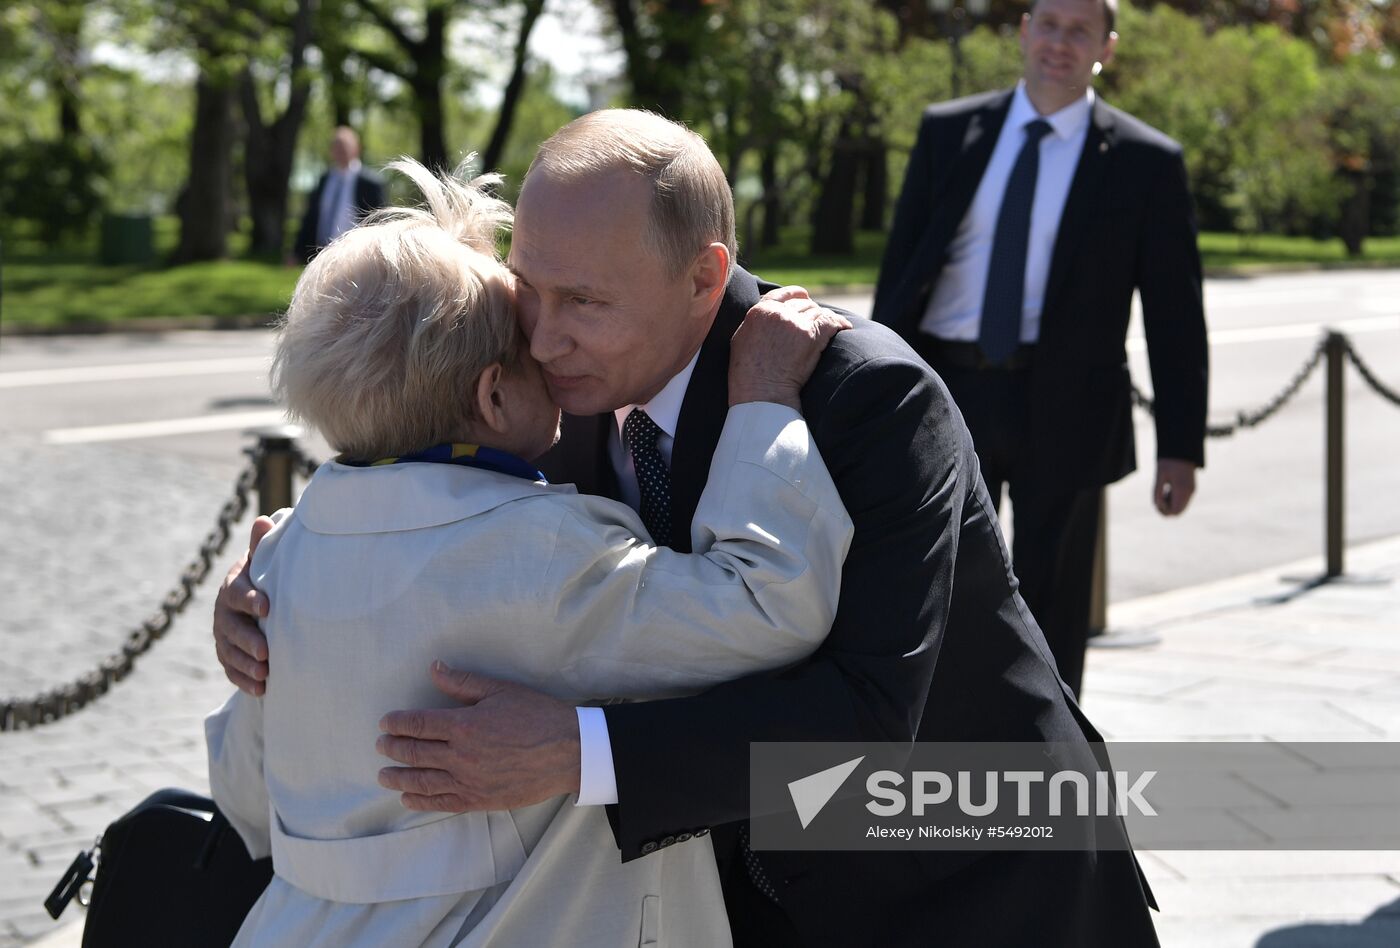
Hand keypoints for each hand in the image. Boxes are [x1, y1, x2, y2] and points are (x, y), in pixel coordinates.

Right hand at [213, 515, 275, 694]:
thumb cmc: (265, 577)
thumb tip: (262, 520)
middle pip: (231, 629)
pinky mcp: (227, 655)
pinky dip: (244, 681)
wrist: (256, 599)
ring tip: (266, 674)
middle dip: (248, 641)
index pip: (238, 593)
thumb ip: (262, 547)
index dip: (251, 601)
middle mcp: (223, 612)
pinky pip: (231, 670)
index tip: (269, 608)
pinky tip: (261, 690)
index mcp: (233, 587)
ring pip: (229, 653)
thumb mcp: (263, 561)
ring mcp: (223, 636)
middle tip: (267, 652)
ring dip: (246, 665)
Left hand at [377, 663, 580, 811]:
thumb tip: (434, 668)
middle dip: (393, 748)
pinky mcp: (479, 800)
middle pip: (415, 753)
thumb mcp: (501, 690)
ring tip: (384, 775)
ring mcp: (468, 781)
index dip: (397, 723)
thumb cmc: (538, 716)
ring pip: (422, 781)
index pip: (418, 724)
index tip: (385, 723)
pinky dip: (420, 801)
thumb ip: (463, 682)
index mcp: (464, 724)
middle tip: (381, 746)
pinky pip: (442, 803)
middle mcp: (460, 756)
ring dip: (398, 777)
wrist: (569, 751)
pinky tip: (408, 798)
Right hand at [730, 286, 850, 408]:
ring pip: (818, 312)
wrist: (762, 391)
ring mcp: (796, 323)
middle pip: (803, 304)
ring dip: (824, 320)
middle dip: (811, 311)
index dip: (797, 294)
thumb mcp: (742, 338)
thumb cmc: (748, 373)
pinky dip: (839, 324)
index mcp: (760, 311)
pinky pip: (831, 322)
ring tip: (830, 327)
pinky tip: (845, 327)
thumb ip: (756, 322)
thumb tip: (768, 313)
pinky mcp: (812, 336)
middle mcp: (779, 313)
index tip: (805, 297)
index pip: (783, 293)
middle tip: (817, 321)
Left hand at [1153, 458, 1196, 516]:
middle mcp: (1190, 492)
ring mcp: (1192, 490)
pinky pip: (1183, 500)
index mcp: (1182, 490)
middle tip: (1158, 498)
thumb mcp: (1159, 476)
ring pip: (1181, 507)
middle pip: (1178, 512)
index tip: (1157, 500)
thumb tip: (1156, 505)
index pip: (1175, 512)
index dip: (1164, 510)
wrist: (1181, 449)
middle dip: (1166, 509)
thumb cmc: (1168, 461)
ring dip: (1170, 504)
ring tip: (1163, 492)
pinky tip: (1168, 490)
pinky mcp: (1191, 488)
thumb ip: (1157, 492)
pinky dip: (1174, 500)